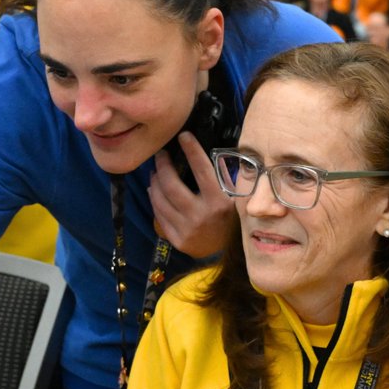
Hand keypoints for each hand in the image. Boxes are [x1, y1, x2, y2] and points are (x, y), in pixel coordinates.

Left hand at [148, 132, 237, 258]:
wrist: (226, 253)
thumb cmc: (231, 220)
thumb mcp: (234, 199)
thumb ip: (222, 179)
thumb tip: (203, 153)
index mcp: (219, 202)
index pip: (201, 170)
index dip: (191, 150)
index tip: (183, 135)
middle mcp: (201, 215)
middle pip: (171, 185)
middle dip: (162, 165)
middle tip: (160, 155)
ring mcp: (187, 229)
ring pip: (160, 200)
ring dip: (154, 182)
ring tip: (155, 172)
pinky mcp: (177, 239)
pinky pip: (159, 215)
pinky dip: (154, 199)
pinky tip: (154, 191)